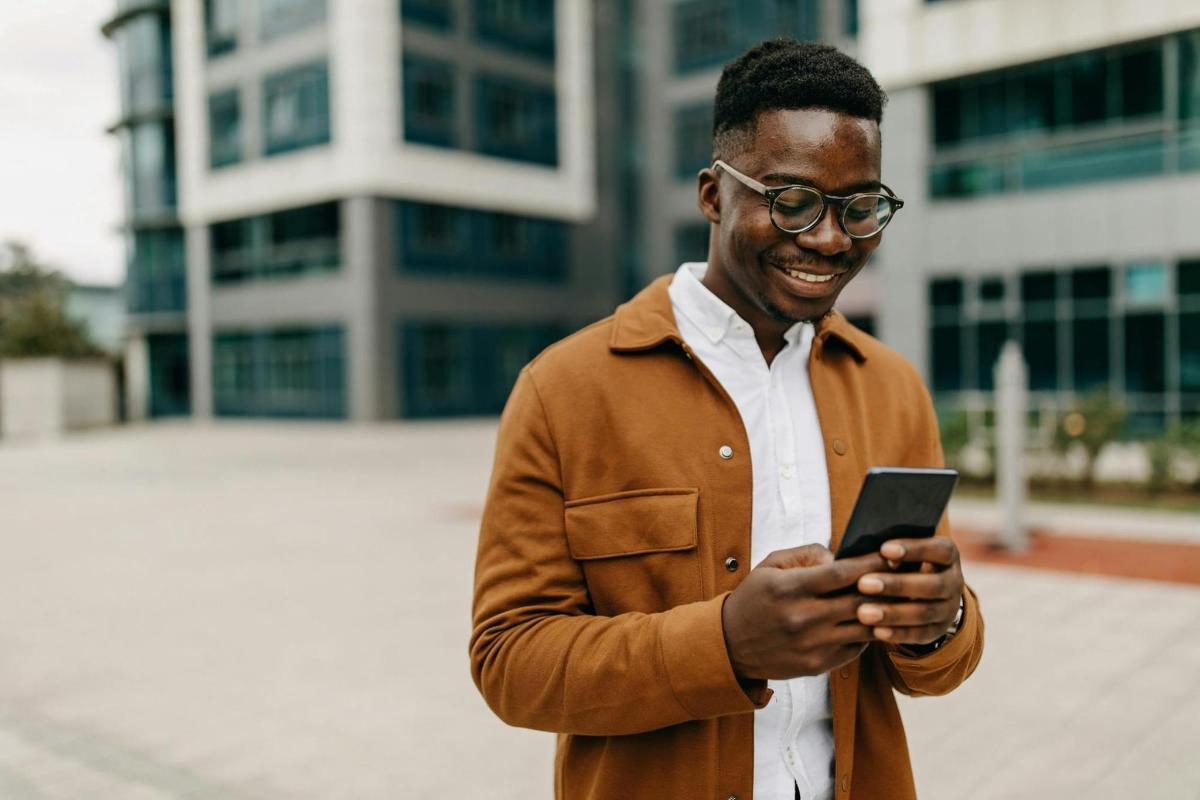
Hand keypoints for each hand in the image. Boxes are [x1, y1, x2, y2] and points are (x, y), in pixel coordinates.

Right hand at [721, 544, 887, 680]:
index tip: (889, 554)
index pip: (841, 573)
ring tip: (895, 599)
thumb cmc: (754, 598)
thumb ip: (806, 555)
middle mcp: (803, 618)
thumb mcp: (770, 565)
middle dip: (885, 586)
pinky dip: (868, 633)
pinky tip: (872, 621)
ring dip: (883, 612)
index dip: (870, 563)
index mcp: (790, 589)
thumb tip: (840, 556)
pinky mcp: (818, 665)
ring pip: (864, 627)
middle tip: (903, 575)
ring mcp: (812, 645)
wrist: (731, 645)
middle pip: (859, 600)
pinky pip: (856, 648)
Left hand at [854, 537, 963, 645]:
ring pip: (924, 613)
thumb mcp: (906, 550)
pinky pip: (920, 635)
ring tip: (863, 613)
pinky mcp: (938, 630)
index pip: (939, 550)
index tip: (884, 549)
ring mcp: (949, 609)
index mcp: (949, 555)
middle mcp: (954, 582)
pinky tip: (876, 631)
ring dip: (893, 613)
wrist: (926, 591)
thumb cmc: (906, 560)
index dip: (914, 549)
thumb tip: (878, 551)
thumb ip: (895, 550)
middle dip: (896, 585)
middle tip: (863, 584)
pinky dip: (898, 634)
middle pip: (932, 585)